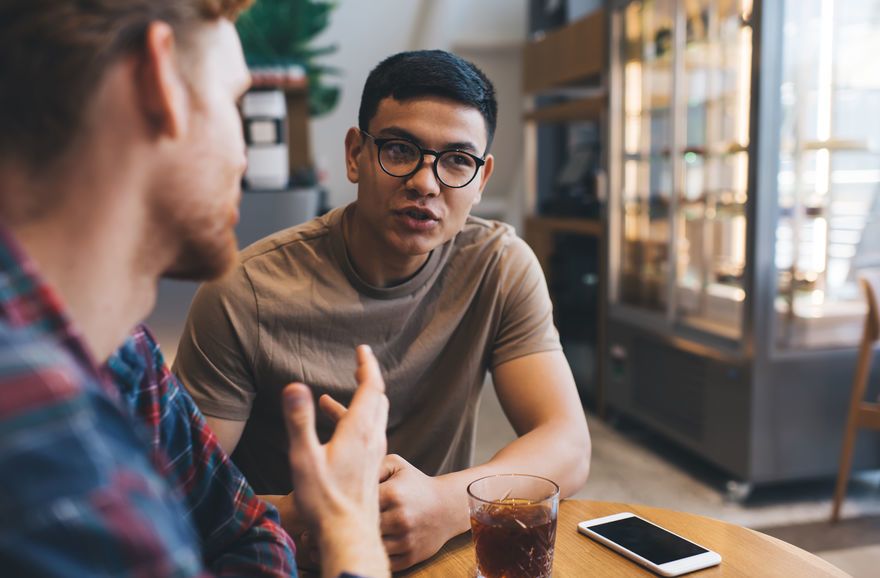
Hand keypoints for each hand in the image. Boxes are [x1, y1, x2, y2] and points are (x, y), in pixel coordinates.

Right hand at [282, 344, 389, 577]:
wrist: (349, 535)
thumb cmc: (325, 500)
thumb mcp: (304, 458)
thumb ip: (299, 421)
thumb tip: (294, 385)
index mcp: (359, 430)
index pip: (371, 386)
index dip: (367, 365)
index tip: (362, 349)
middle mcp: (372, 438)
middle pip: (378, 399)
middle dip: (368, 378)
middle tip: (358, 364)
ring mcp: (374, 454)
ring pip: (374, 418)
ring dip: (360, 402)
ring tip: (331, 399)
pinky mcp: (370, 468)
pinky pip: (368, 435)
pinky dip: (355, 422)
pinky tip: (336, 435)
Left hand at [319, 397, 463, 570]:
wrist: (447, 509)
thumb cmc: (412, 481)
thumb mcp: (390, 460)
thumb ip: (356, 436)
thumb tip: (322, 399)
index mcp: (393, 493)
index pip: (356, 501)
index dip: (337, 504)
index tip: (320, 506)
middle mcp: (399, 517)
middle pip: (358, 527)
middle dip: (337, 528)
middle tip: (311, 531)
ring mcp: (404, 540)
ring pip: (366, 548)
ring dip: (346, 546)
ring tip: (321, 545)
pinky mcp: (409, 558)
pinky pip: (380, 561)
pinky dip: (365, 558)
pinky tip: (349, 553)